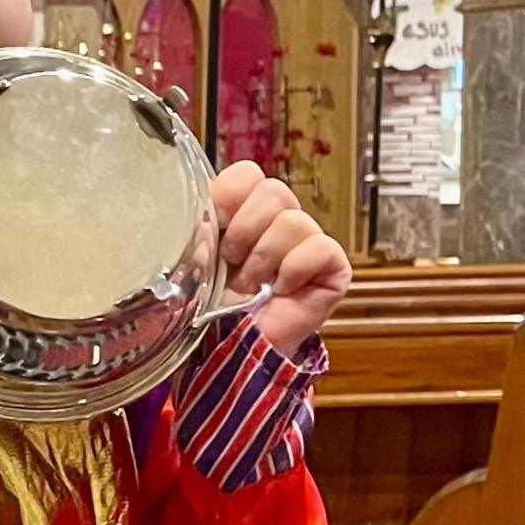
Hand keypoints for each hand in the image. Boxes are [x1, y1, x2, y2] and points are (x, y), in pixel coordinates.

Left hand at [210, 161, 349, 357]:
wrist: (229, 350)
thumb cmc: (210, 307)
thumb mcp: (192, 259)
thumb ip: (196, 227)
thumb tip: (197, 214)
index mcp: (243, 213)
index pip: (248, 174)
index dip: (230, 196)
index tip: (214, 226)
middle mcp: (277, 223)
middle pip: (274, 191)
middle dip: (245, 229)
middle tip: (231, 260)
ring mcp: (307, 244)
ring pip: (294, 220)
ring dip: (264, 257)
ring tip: (249, 283)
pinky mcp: (332, 267)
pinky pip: (320, 247)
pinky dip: (294, 270)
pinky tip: (281, 290)